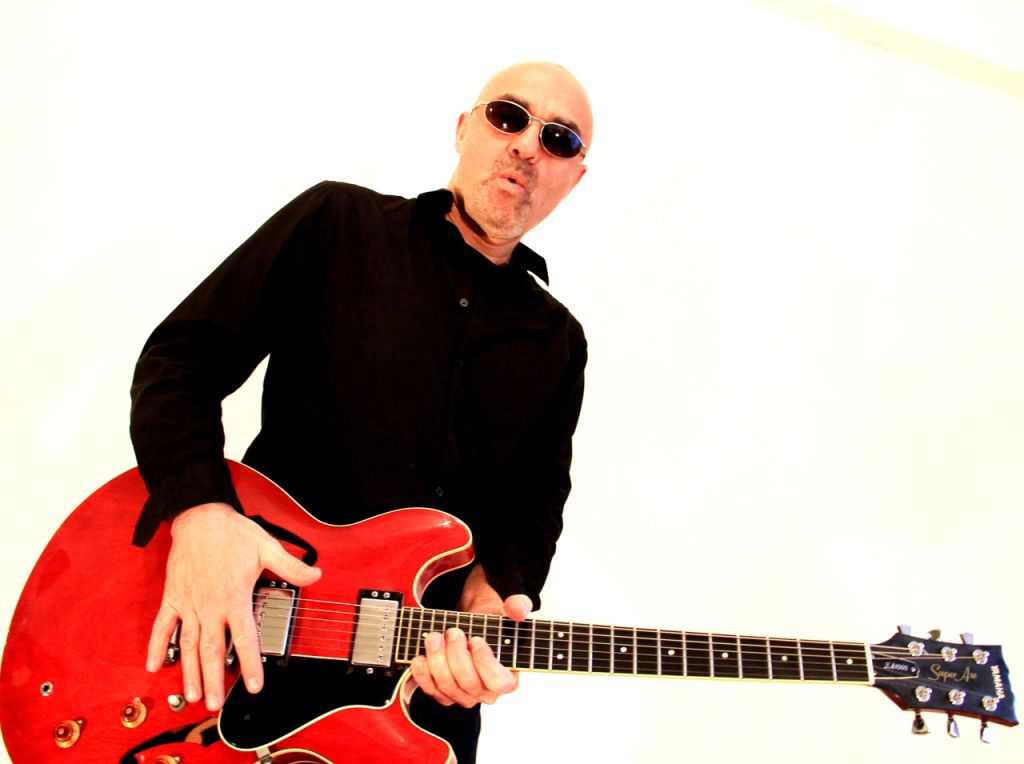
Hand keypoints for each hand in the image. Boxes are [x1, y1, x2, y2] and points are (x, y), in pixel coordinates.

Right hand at [145, 502, 320, 711]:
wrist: (200, 517)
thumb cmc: (233, 533)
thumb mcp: (267, 547)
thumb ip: (291, 566)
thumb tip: (316, 576)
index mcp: (234, 598)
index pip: (245, 639)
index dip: (249, 665)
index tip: (254, 685)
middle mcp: (210, 606)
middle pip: (212, 651)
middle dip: (213, 680)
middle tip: (214, 705)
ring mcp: (188, 603)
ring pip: (187, 645)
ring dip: (188, 671)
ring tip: (190, 694)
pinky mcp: (172, 597)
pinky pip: (162, 626)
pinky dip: (157, 645)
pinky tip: (152, 665)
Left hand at [409, 564, 532, 707]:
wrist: (471, 628)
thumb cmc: (492, 625)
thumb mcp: (508, 611)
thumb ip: (519, 607)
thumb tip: (517, 609)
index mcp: (508, 679)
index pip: (497, 682)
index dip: (484, 662)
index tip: (475, 639)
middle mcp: (486, 693)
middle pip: (468, 683)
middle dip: (456, 655)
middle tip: (453, 632)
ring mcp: (464, 695)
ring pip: (448, 686)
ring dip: (437, 660)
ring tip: (434, 637)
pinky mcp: (444, 694)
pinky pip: (431, 690)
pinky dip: (423, 674)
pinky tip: (420, 657)